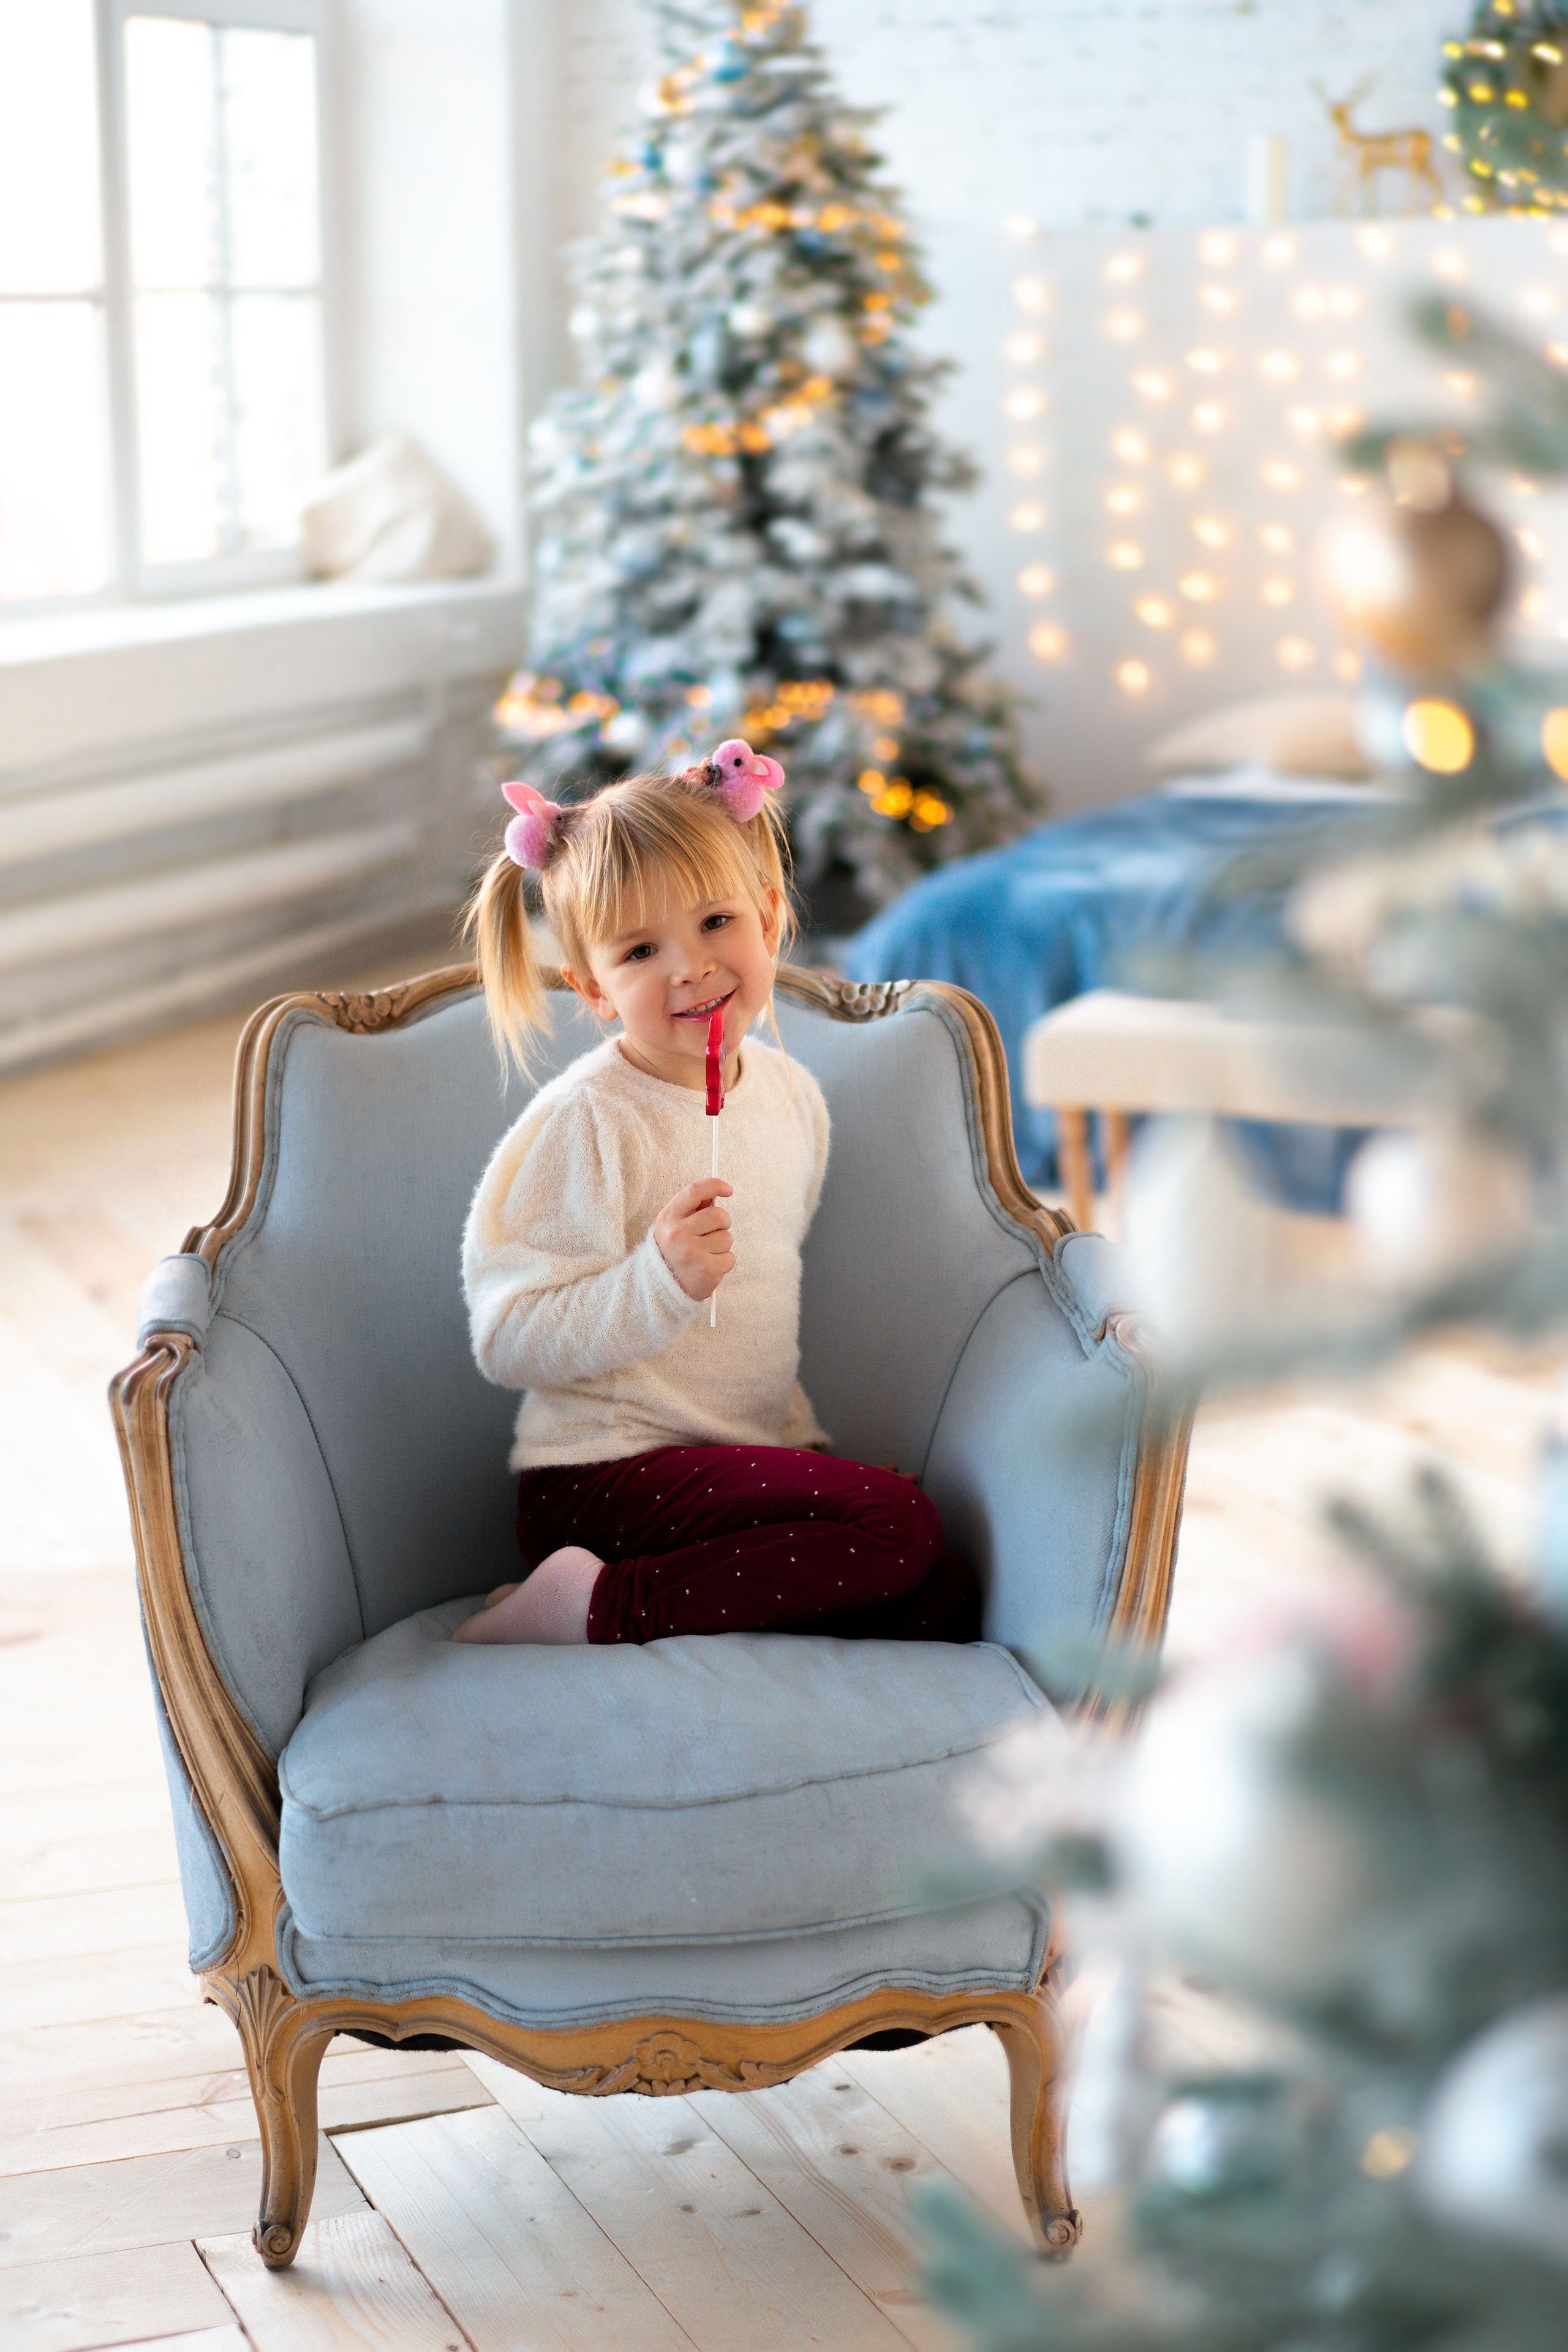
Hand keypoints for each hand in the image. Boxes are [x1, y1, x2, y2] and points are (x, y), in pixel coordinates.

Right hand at [654, 1179, 734, 1302]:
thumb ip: (692, 1209)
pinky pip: (730, 1257)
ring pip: (727, 1238)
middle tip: (714, 1232)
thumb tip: (716, 1194)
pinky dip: (724, 1262)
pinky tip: (709, 1266)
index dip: (715, 1185)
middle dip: (723, 1223)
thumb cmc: (673, 1251)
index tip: (728, 1190)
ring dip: (722, 1246)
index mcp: (668, 1218)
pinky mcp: (706, 1270)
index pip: (694, 1191)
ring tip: (706, 1254)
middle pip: (718, 1215)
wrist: (662, 1288)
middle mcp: (678, 1234)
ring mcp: (692, 1252)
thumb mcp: (673, 1226)